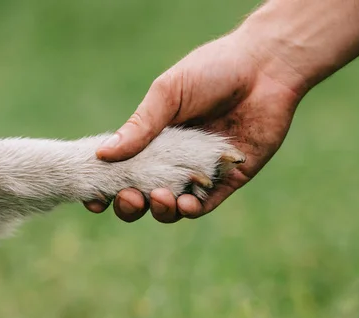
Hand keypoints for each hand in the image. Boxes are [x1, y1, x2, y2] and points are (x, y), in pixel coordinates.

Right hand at [84, 30, 305, 222]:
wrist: (264, 67)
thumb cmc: (212, 70)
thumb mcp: (167, 94)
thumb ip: (139, 126)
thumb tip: (102, 155)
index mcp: (154, 139)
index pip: (124, 171)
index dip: (106, 188)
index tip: (93, 198)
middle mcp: (174, 160)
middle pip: (144, 195)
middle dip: (130, 204)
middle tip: (127, 198)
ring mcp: (201, 172)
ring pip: (174, 206)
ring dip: (161, 209)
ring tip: (159, 198)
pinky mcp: (230, 179)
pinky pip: (207, 204)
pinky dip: (192, 208)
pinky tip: (185, 203)